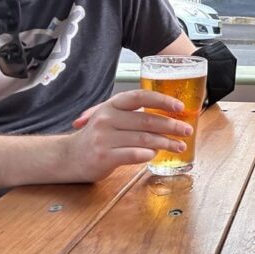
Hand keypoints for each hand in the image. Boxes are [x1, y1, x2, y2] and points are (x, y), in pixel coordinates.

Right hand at [63, 90, 192, 181]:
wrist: (67, 157)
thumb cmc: (97, 137)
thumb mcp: (111, 118)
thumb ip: (133, 114)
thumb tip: (169, 115)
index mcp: (112, 105)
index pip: (140, 96)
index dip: (162, 100)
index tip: (180, 107)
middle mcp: (107, 118)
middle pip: (147, 120)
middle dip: (171, 125)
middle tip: (187, 130)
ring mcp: (104, 138)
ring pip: (144, 138)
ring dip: (166, 143)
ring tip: (179, 146)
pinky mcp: (104, 156)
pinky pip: (134, 154)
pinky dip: (148, 155)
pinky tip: (155, 155)